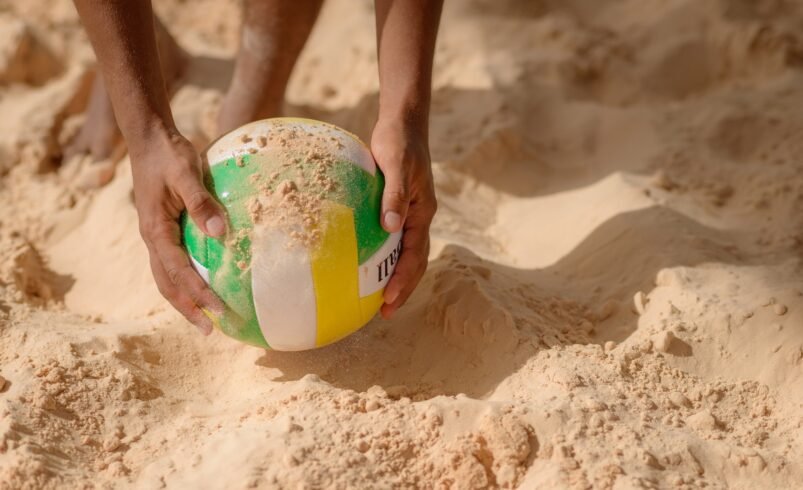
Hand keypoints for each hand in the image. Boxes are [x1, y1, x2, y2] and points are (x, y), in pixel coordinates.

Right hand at [130, 125, 226, 334]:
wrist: (150, 138)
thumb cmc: (169, 154)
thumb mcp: (187, 174)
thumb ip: (201, 203)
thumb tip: (220, 233)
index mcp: (155, 229)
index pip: (178, 271)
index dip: (199, 292)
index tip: (219, 309)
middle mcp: (152, 238)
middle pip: (167, 284)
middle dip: (188, 309)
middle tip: (212, 330)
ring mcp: (156, 235)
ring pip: (167, 277)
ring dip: (185, 299)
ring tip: (207, 317)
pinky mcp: (163, 229)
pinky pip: (172, 263)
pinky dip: (185, 280)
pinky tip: (204, 284)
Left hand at [371, 117, 436, 317]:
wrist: (402, 125)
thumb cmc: (398, 143)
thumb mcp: (396, 165)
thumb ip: (395, 195)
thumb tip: (390, 227)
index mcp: (423, 213)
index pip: (415, 255)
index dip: (404, 280)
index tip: (389, 299)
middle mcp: (419, 218)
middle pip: (415, 262)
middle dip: (403, 288)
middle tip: (385, 312)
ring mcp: (409, 215)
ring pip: (406, 253)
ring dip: (395, 277)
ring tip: (377, 298)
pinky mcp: (396, 208)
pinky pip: (392, 239)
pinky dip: (383, 256)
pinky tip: (362, 263)